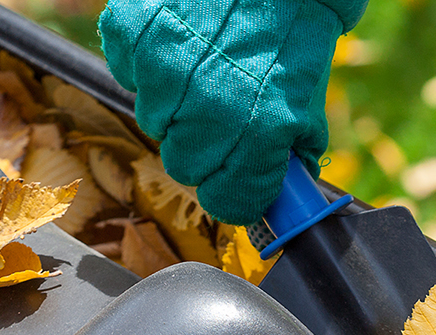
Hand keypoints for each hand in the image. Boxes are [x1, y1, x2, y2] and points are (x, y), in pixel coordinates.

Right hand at [98, 0, 366, 224]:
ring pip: (154, 122)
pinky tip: (181, 43)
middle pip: (185, 167)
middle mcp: (208, 107)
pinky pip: (129, 76)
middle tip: (223, 114)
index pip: (228, 202)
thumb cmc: (291, 31)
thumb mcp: (307, 99)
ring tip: (204, 67)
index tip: (237, 180)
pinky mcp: (132, 35)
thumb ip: (289, 155)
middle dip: (204, 148)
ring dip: (176, 105)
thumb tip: (279, 196)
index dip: (234, 192)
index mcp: (260, 131)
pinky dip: (150, 66)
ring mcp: (163, 71)